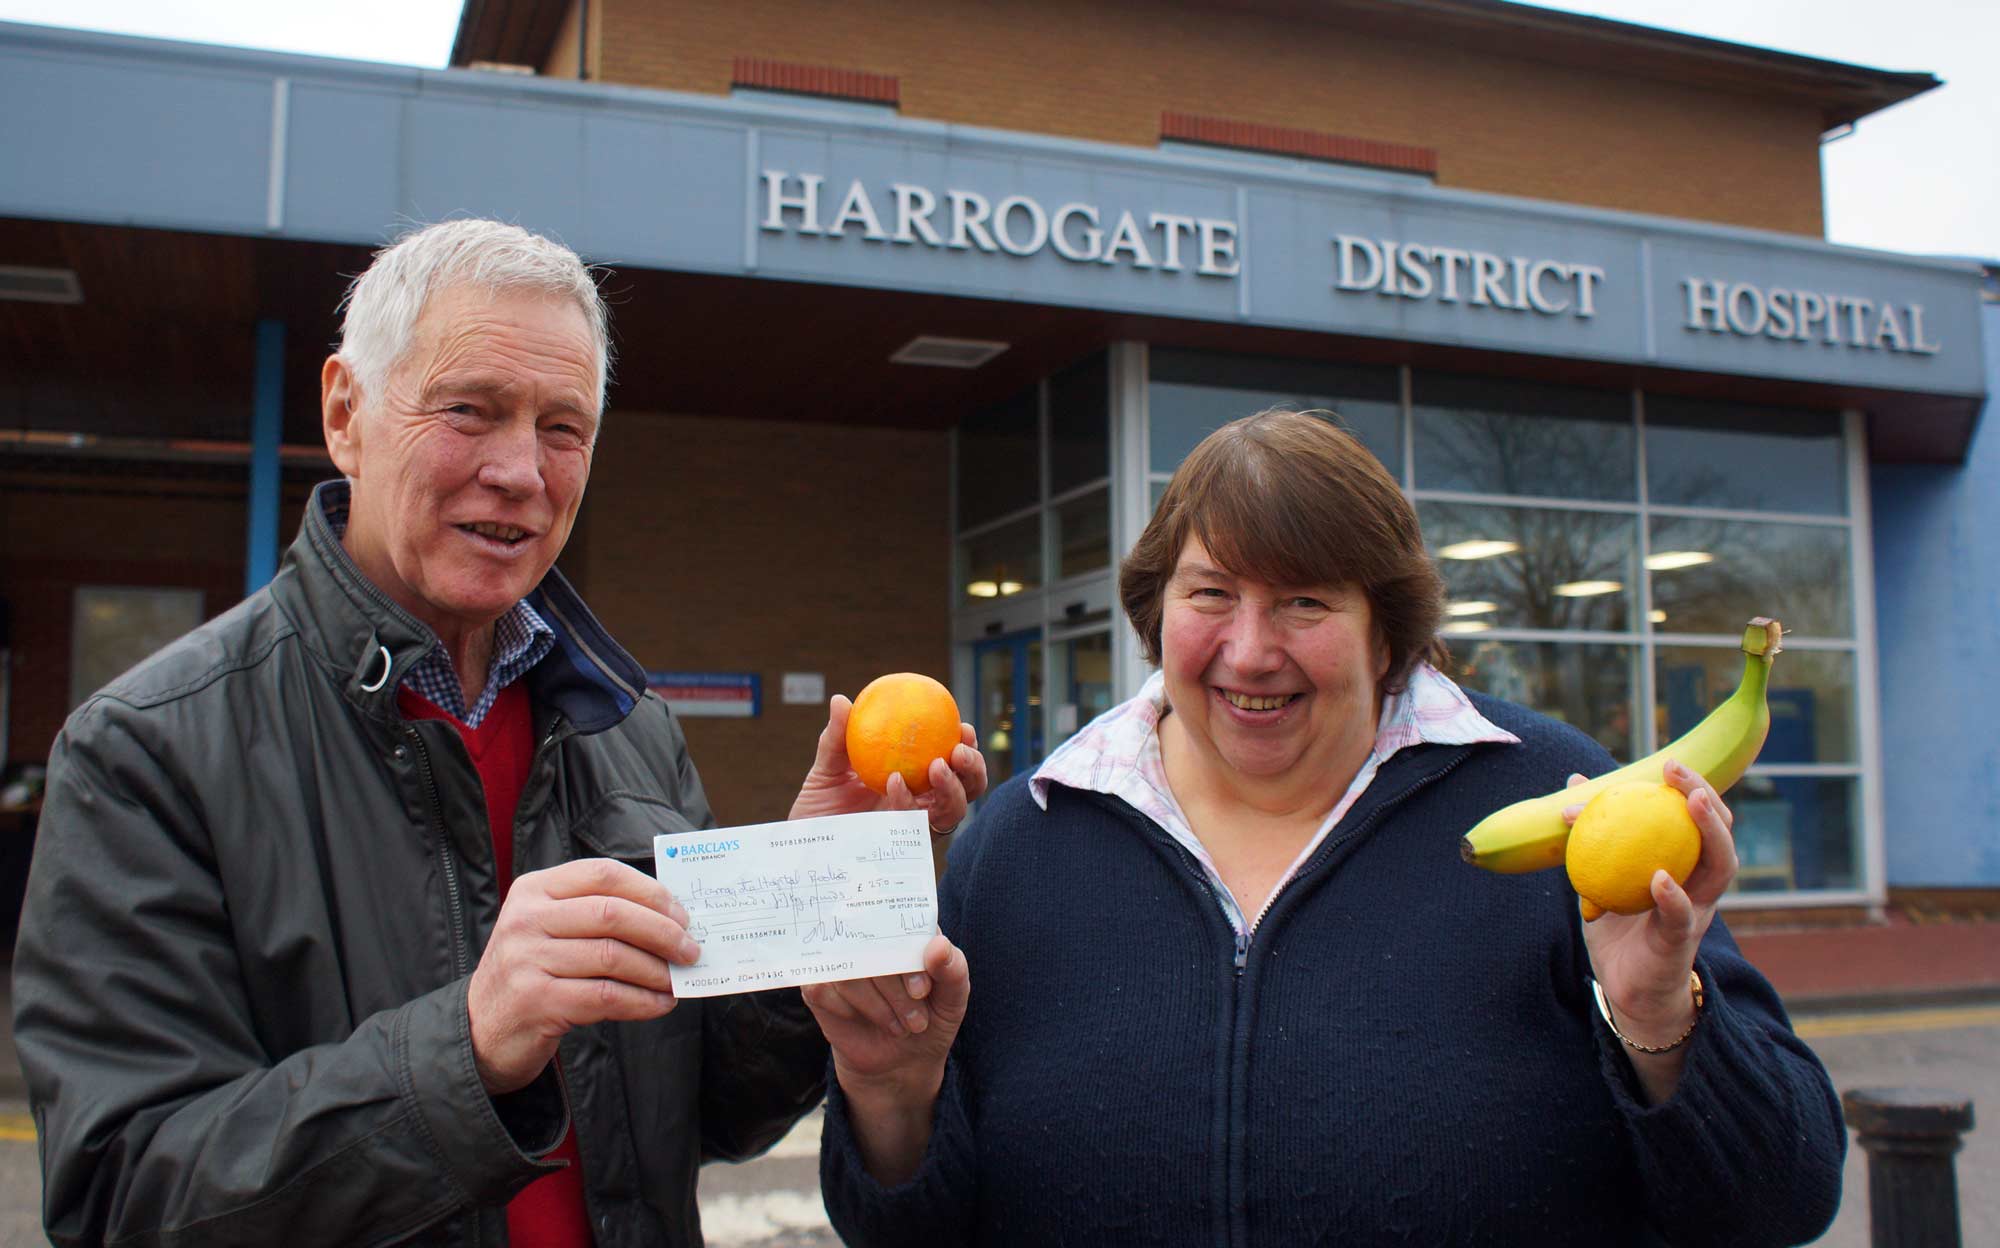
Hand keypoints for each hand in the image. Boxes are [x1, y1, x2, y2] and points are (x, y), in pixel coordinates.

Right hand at [466, 858, 701, 1094]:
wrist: (483, 1028)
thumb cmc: (533, 972)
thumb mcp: (550, 929)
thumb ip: (596, 914)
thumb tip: (671, 918)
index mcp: (534, 889)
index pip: (602, 874)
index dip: (650, 892)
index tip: (681, 914)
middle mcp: (527, 919)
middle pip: (612, 914)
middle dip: (662, 932)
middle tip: (690, 950)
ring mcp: (527, 960)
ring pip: (613, 956)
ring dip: (656, 971)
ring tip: (677, 981)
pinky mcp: (537, 1001)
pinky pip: (606, 996)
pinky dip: (642, 1001)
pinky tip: (659, 1004)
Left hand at [789, 694, 987, 835]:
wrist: (804, 843)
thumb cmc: (819, 806)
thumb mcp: (827, 767)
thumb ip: (837, 737)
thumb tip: (841, 700)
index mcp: (915, 779)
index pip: (951, 761)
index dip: (966, 745)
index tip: (962, 726)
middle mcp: (922, 804)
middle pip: (967, 787)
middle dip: (974, 768)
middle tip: (960, 750)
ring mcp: (914, 826)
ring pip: (953, 810)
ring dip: (953, 787)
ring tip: (937, 766)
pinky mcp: (901, 847)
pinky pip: (916, 824)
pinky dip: (908, 800)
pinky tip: (895, 782)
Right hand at [801, 934, 968, 1183]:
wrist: (904, 1064)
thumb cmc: (931, 1021)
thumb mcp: (953, 999)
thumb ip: (953, 969)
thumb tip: (938, 944)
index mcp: (905, 931)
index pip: (899, 922)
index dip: (909, 955)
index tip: (922, 990)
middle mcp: (870, 940)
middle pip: (872, 945)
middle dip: (896, 988)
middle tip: (917, 1019)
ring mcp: (842, 962)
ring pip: (850, 970)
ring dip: (878, 1005)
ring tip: (900, 1028)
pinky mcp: (819, 987)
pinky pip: (823, 988)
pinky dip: (849, 1011)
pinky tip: (865, 1021)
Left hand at [1566, 758, 1738, 1044]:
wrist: (1625, 988)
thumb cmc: (1618, 927)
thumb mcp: (1600, 873)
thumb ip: (1592, 833)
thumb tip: (1573, 782)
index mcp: (1685, 867)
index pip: (1701, 819)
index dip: (1693, 787)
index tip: (1667, 761)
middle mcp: (1700, 886)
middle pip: (1721, 835)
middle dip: (1707, 797)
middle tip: (1679, 773)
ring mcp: (1695, 913)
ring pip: (1720, 869)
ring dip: (1709, 833)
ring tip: (1690, 803)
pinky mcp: (1679, 943)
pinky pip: (1681, 916)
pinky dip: (1673, 895)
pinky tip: (1659, 877)